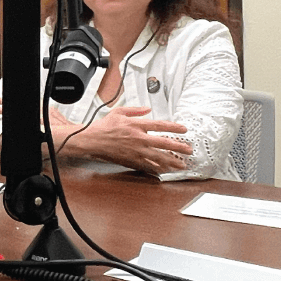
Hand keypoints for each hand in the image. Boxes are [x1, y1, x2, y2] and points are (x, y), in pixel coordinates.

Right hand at [59, 106, 192, 174]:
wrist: (92, 140)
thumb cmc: (104, 127)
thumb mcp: (119, 112)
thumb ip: (136, 110)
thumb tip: (148, 109)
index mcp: (137, 125)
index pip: (161, 125)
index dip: (174, 127)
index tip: (184, 130)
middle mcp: (139, 138)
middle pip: (164, 143)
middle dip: (179, 147)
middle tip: (189, 150)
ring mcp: (136, 151)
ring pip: (158, 157)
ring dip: (172, 161)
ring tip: (182, 164)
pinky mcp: (131, 160)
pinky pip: (147, 165)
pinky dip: (158, 169)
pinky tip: (165, 171)